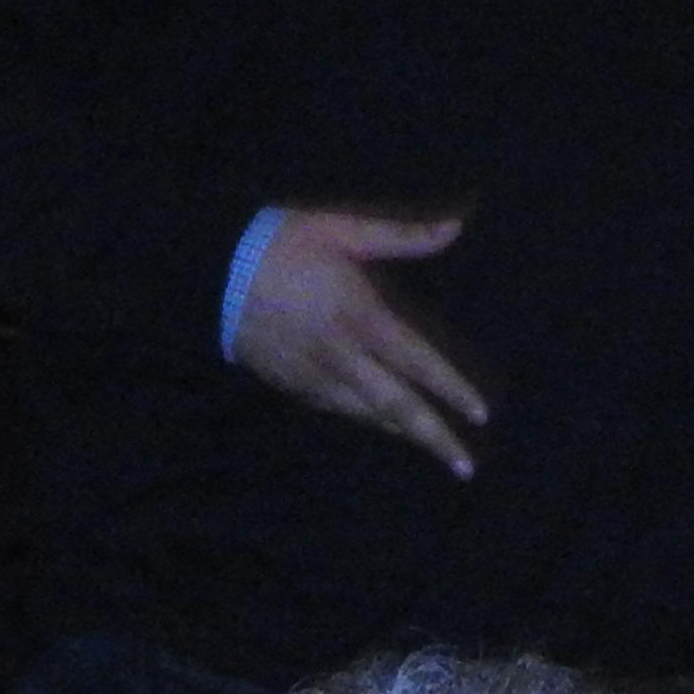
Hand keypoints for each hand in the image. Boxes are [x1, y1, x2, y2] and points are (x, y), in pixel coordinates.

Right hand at [224, 205, 485, 472]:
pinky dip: (368, 420)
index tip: (479, 413)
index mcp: (358, 314)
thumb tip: (457, 227)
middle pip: (395, 404)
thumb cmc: (283, 243)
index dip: (449, 388)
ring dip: (403, 434)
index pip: (415, 360)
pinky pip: (339, 409)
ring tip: (435, 451)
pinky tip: (387, 426)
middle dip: (433, 437)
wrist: (214, 272)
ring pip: (368, 414)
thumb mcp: (343, 227)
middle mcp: (340, 354)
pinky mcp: (292, 384)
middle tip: (465, 466)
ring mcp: (314, 375)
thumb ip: (403, 235)